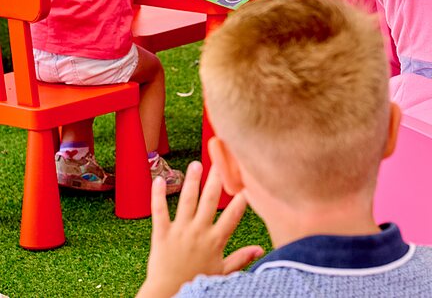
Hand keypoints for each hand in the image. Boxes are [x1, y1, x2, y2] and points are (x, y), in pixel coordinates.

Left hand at [136, 162, 262, 297]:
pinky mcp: (161, 234)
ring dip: (192, 180)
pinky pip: (159, 211)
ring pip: (187, 200)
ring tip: (197, 164)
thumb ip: (241, 258)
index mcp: (216, 240)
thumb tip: (260, 250)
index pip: (233, 213)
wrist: (167, 293)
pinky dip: (158, 195)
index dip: (243, 196)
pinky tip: (159, 181)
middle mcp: (199, 231)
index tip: (248, 180)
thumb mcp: (222, 272)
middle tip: (221, 161)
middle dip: (217, 178)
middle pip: (210, 199)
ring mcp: (180, 231)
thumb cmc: (195, 283)